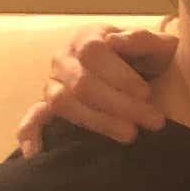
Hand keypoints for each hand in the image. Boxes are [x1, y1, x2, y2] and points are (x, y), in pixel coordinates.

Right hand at [15, 25, 176, 156]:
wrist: (143, 76)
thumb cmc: (150, 60)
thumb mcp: (157, 47)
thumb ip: (142, 40)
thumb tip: (115, 40)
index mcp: (88, 38)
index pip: (93, 52)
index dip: (120, 75)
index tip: (147, 94)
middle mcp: (65, 59)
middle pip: (82, 82)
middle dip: (120, 105)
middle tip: (153, 121)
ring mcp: (54, 83)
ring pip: (63, 102)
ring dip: (98, 121)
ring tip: (130, 134)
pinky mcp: (50, 107)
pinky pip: (34, 117)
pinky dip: (31, 132)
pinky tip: (36, 152)